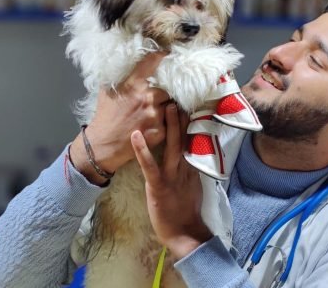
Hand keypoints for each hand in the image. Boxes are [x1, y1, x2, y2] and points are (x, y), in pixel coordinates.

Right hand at [70, 52, 170, 184]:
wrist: (104, 144)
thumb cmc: (105, 116)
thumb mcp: (107, 91)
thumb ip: (121, 77)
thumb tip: (128, 62)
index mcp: (134, 85)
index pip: (152, 63)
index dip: (161, 55)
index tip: (167, 53)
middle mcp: (147, 98)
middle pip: (166, 88)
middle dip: (162, 93)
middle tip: (154, 99)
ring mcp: (155, 115)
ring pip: (169, 106)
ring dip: (164, 109)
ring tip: (152, 114)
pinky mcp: (160, 131)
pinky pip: (169, 122)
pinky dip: (163, 123)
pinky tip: (152, 126)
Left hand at [131, 104, 212, 258]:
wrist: (184, 232)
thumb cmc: (185, 209)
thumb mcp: (192, 183)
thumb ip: (190, 165)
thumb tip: (189, 149)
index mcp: (189, 165)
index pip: (190, 138)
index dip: (189, 120)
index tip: (187, 102)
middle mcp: (183, 166)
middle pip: (183, 137)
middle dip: (182, 116)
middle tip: (180, 94)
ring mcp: (172, 175)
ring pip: (171, 146)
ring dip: (169, 125)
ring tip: (166, 106)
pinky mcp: (159, 185)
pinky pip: (150, 165)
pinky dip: (143, 150)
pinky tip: (135, 135)